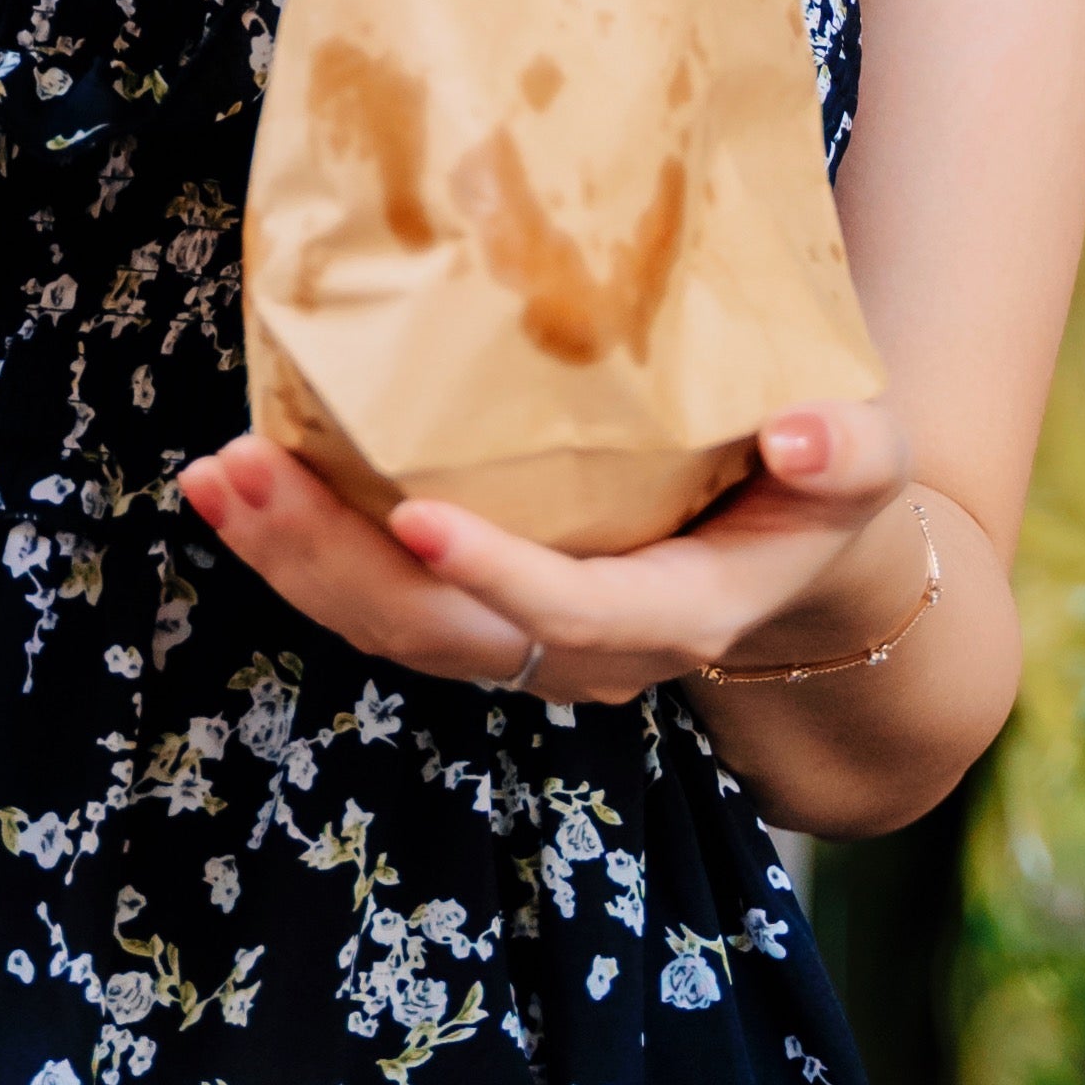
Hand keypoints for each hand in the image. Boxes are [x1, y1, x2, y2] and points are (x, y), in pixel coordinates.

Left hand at [177, 398, 917, 703]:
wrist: (800, 546)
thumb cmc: (827, 483)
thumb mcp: (868, 458)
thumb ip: (846, 450)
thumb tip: (800, 435)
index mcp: (677, 612)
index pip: (575, 611)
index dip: (497, 574)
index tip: (416, 513)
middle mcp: (587, 650)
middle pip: (443, 633)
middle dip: (336, 560)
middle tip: (248, 468)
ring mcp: (523, 642)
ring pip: (392, 629)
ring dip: (295, 558)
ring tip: (216, 477)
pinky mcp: (480, 612)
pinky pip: (378, 603)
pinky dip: (300, 552)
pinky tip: (236, 488)